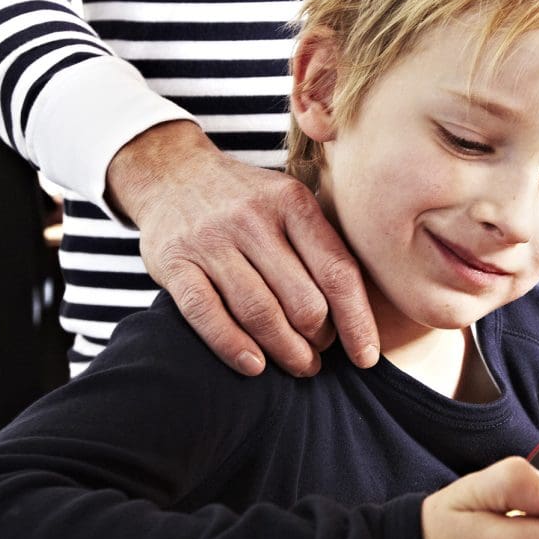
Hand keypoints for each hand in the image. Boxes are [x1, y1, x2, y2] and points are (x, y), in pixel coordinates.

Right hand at [107, 120, 378, 376]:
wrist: (171, 173)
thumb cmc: (246, 202)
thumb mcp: (289, 203)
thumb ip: (321, 245)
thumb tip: (361, 312)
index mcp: (293, 203)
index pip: (337, 272)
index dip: (357, 321)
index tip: (366, 357)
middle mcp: (253, 218)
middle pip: (302, 300)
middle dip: (319, 339)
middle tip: (320, 354)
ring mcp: (211, 240)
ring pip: (259, 312)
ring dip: (285, 351)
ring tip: (300, 365)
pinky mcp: (174, 263)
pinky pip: (207, 314)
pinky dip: (233, 346)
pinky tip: (254, 366)